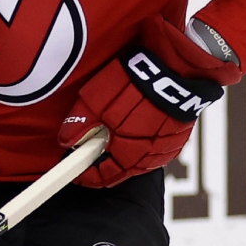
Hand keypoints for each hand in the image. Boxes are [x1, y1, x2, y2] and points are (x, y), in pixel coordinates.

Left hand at [59, 17, 238, 188]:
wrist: (176, 67)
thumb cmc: (135, 83)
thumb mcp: (94, 101)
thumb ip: (78, 126)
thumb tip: (66, 141)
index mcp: (128, 154)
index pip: (104, 178)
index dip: (88, 175)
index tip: (78, 170)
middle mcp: (150, 157)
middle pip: (123, 169)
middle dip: (107, 159)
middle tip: (95, 143)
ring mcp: (168, 147)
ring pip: (141, 159)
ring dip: (127, 150)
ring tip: (118, 128)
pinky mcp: (180, 136)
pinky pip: (158, 147)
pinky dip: (145, 140)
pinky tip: (138, 124)